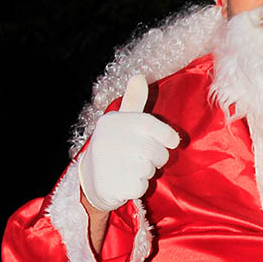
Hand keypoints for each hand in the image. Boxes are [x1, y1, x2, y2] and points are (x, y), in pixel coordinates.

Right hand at [78, 75, 179, 211]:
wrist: (89, 178)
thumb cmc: (113, 145)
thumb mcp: (120, 121)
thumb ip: (133, 101)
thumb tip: (139, 76)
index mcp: (114, 122)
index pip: (150, 124)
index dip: (167, 133)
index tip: (173, 141)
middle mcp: (112, 140)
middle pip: (156, 151)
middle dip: (158, 157)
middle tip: (146, 158)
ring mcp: (112, 163)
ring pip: (150, 169)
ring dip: (147, 171)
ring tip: (131, 168)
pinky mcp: (115, 185)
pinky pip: (142, 186)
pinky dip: (139, 186)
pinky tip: (126, 181)